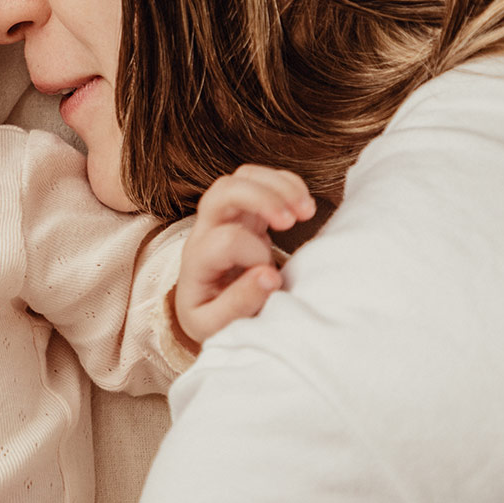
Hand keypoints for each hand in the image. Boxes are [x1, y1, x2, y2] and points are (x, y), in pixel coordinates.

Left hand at [175, 164, 315, 344]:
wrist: (205, 309)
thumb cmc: (210, 317)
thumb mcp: (214, 326)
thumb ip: (237, 305)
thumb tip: (268, 276)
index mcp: (197, 259)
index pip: (226, 239)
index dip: (254, 255)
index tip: (271, 279)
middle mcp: (206, 230)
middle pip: (224, 190)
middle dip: (261, 197)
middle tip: (292, 220)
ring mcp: (227, 217)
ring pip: (244, 176)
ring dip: (279, 185)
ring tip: (307, 210)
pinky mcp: (246, 213)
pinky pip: (261, 180)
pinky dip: (287, 184)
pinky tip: (305, 207)